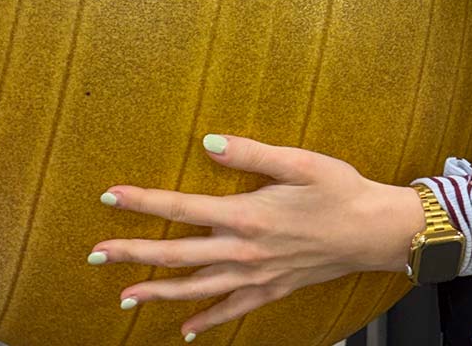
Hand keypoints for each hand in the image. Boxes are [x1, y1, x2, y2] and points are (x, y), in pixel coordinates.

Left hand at [90, 134, 425, 339]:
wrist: (377, 231)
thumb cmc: (343, 191)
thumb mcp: (302, 163)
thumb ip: (253, 154)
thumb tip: (210, 143)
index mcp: (247, 215)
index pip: (182, 207)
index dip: (144, 201)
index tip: (111, 195)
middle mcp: (244, 250)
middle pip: (176, 254)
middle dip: (132, 253)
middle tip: (95, 253)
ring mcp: (256, 275)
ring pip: (196, 288)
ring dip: (157, 292)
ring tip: (124, 296)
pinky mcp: (273, 288)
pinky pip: (233, 310)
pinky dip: (207, 321)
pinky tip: (186, 330)